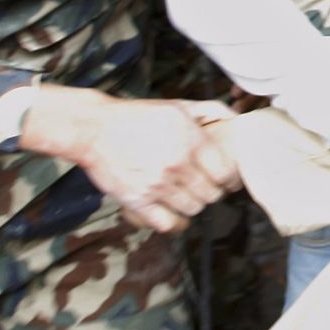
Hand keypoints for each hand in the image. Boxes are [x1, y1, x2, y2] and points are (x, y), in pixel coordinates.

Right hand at [21, 88, 240, 233]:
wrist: (94, 128)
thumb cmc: (137, 116)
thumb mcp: (178, 106)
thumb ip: (211, 110)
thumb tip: (236, 118)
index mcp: (191, 141)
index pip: (226, 174)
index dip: (230, 180)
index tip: (227, 181)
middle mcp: (177, 164)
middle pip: (212, 194)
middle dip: (213, 192)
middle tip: (205, 186)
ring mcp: (157, 184)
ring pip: (194, 209)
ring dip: (194, 204)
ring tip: (187, 195)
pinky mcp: (137, 201)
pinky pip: (169, 224)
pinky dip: (176, 222)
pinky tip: (175, 213)